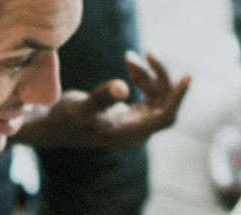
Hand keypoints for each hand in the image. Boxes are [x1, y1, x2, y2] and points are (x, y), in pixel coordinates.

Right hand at [11, 51, 191, 148]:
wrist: (51, 125)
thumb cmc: (64, 119)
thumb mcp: (81, 107)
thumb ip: (101, 98)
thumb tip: (122, 88)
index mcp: (131, 134)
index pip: (166, 117)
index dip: (178, 97)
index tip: (189, 76)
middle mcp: (137, 132)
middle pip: (163, 102)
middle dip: (157, 76)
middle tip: (145, 54)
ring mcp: (135, 123)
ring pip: (156, 95)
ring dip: (147, 74)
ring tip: (128, 57)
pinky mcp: (130, 115)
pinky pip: (148, 93)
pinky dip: (142, 77)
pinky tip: (130, 63)